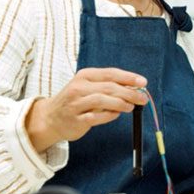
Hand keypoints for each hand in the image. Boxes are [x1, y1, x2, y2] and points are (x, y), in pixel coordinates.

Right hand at [26, 67, 147, 151]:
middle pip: (109, 87)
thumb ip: (108, 86)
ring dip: (120, 103)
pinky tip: (116, 114)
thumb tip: (134, 88)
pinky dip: (109, 115)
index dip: (128, 77)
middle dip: (129, 92)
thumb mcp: (88, 87)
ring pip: (102, 100)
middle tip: (142, 98)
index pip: (110, 73)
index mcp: (84, 76)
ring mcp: (75, 104)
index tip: (143, 82)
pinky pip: (96, 117)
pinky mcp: (75, 120)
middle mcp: (78, 88)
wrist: (50, 118)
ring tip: (131, 107)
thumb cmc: (75, 101)